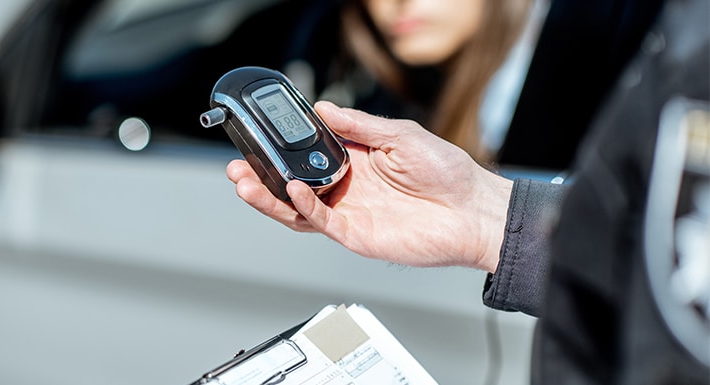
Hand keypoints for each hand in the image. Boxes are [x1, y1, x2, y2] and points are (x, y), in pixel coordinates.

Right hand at [226, 101, 512, 271]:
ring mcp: (349, 212)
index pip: (307, 155)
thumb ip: (359, 126)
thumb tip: (324, 108)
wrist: (472, 212)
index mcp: (354, 160)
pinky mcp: (356, 235)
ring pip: (297, 208)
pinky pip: (321, 223)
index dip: (282, 149)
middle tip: (239, 166)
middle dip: (262, 176)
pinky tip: (293, 192)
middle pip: (293, 184)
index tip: (260, 137)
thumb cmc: (447, 173)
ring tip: (246, 183)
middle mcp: (346, 187)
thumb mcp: (401, 135)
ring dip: (270, 197)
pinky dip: (303, 208)